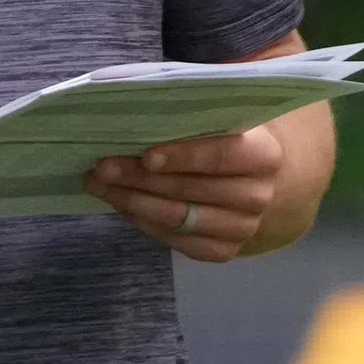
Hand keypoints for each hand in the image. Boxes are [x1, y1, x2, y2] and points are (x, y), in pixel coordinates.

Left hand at [83, 124, 282, 261]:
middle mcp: (258, 196)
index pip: (222, 155)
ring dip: (131, 201)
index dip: (184, 156)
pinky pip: (176, 241)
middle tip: (101, 167)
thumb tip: (139, 112)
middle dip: (139, 178)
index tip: (146, 155)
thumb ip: (191, 116)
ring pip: (177, 218)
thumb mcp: (218, 120)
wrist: (250, 179)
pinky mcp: (223, 251)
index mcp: (264, 155)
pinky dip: (143, 222)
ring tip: (99, 185)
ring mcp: (242, 228)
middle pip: (190, 189)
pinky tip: (121, 205)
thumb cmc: (225, 139)